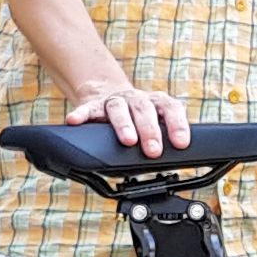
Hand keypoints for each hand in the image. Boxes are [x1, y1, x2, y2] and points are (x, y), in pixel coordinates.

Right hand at [65, 78, 189, 157]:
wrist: (109, 95)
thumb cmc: (137, 119)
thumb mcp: (154, 124)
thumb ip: (162, 138)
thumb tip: (173, 161)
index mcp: (156, 103)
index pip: (170, 109)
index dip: (177, 125)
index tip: (181, 143)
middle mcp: (136, 99)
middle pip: (144, 110)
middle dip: (150, 131)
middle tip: (153, 151)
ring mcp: (114, 101)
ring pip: (119, 108)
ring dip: (124, 124)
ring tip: (128, 140)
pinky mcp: (93, 105)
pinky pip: (87, 108)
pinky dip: (81, 114)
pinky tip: (74, 121)